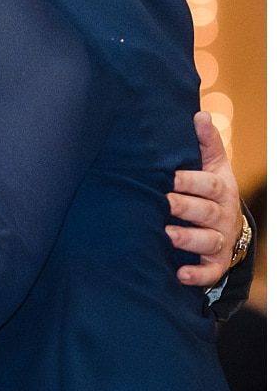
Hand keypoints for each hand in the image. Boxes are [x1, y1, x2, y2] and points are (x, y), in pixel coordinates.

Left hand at [168, 111, 243, 287]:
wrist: (227, 227)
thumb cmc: (210, 191)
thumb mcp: (212, 166)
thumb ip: (206, 143)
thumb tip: (199, 114)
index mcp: (220, 189)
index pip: (210, 184)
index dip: (192, 181)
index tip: (171, 177)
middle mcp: (222, 216)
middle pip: (207, 212)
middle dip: (186, 207)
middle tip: (164, 202)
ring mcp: (220, 241)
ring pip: (209, 241)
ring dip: (189, 239)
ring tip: (167, 234)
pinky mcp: (215, 265)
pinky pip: (210, 273)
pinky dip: (197, 276)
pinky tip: (180, 275)